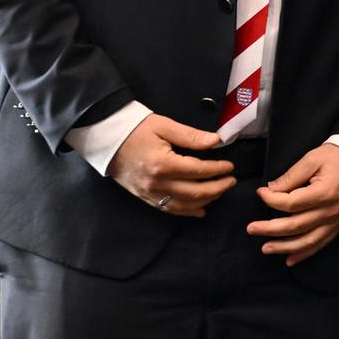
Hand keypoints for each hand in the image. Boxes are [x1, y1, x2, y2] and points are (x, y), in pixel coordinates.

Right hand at [108, 114, 233, 216]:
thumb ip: (192, 136)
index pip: (199, 171)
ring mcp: (150, 194)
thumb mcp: (165, 126)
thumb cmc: (136, 129)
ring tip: (220, 191)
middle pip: (195, 193)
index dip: (218, 169)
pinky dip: (187, 211)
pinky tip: (201, 210)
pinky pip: (169, 209)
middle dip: (218, 188)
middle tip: (231, 180)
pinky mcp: (145, 198)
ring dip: (206, 200)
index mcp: (163, 164)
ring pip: (185, 205)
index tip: (230, 166)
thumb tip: (216, 141)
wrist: (107, 139)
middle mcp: (157, 183)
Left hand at [248, 142, 338, 265]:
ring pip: (306, 241)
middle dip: (270, 229)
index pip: (290, 204)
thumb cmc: (338, 158)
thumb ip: (291, 176)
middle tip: (251, 228)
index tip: (261, 192)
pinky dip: (304, 254)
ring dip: (284, 247)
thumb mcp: (313, 159)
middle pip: (295, 226)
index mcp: (323, 193)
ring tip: (265, 248)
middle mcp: (329, 211)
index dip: (271, 200)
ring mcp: (334, 221)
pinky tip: (290, 259)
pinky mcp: (338, 226)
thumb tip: (271, 189)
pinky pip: (320, 244)